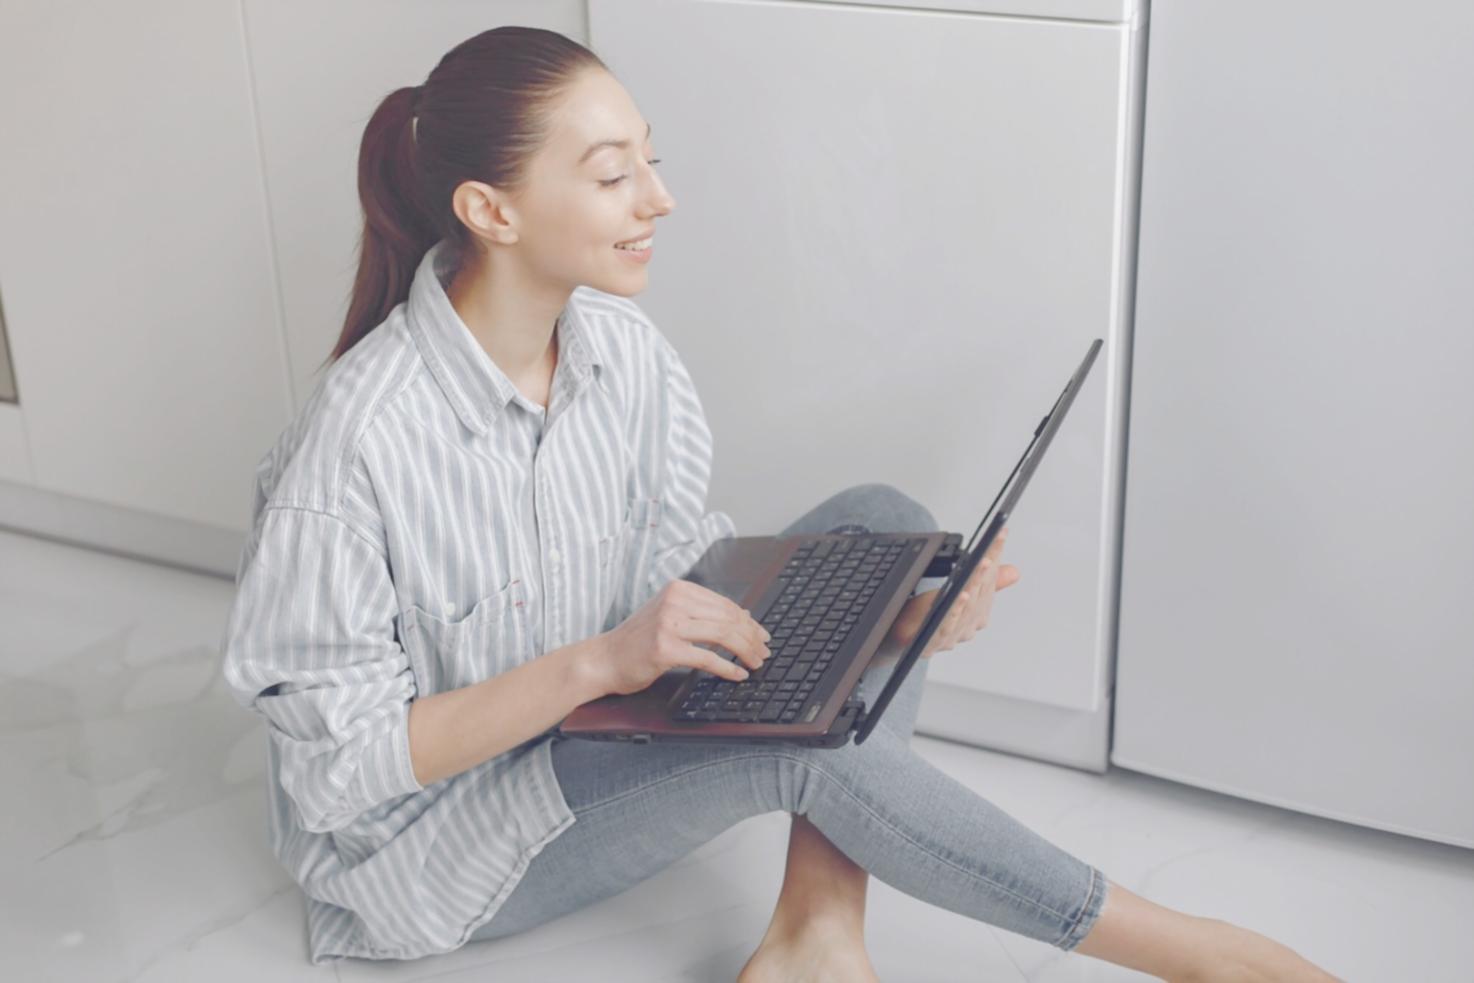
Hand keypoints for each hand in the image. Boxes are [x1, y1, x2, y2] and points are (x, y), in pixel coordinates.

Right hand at [594, 579, 772, 696]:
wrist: (604, 659)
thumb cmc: (637, 642)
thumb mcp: (669, 617)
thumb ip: (701, 614)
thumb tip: (743, 616)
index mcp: (678, 589)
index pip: (724, 603)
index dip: (748, 621)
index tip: (762, 636)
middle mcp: (674, 601)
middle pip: (727, 618)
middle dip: (751, 637)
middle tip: (764, 652)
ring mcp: (668, 624)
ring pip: (722, 635)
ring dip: (745, 651)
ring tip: (756, 663)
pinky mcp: (665, 648)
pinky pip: (707, 658)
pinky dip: (727, 668)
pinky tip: (738, 675)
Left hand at [884, 526, 1018, 658]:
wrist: (899, 637)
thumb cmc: (930, 615)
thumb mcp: (957, 591)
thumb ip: (986, 583)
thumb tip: (1015, 572)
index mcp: (978, 615)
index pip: (990, 580)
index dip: (995, 555)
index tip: (1001, 533)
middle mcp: (969, 626)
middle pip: (980, 594)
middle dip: (986, 572)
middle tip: (989, 553)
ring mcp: (952, 636)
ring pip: (967, 608)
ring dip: (974, 585)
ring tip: (981, 565)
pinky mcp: (932, 642)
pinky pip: (947, 625)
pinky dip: (955, 610)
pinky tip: (960, 595)